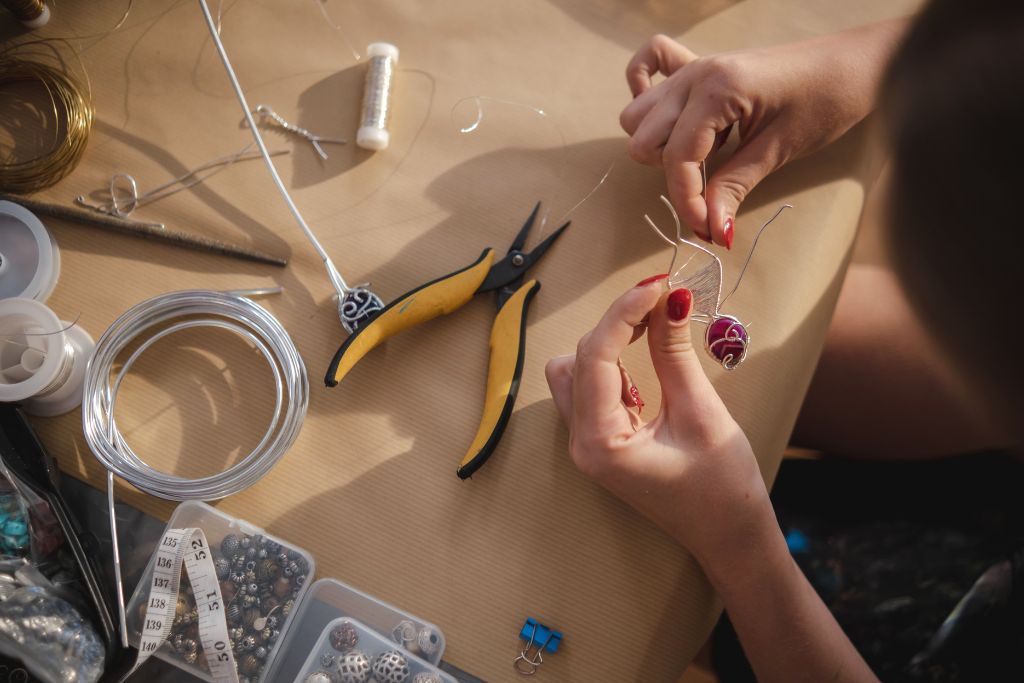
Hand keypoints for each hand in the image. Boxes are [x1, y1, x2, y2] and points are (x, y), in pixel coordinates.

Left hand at [545, 277, 769, 561]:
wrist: (729, 538)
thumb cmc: (723, 487)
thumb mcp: (701, 414)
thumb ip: (674, 353)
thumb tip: (669, 298)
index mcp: (599, 442)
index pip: (595, 356)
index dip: (624, 312)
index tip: (659, 285)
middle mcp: (581, 443)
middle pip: (578, 359)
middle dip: (617, 324)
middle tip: (664, 301)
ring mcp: (587, 443)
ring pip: (574, 370)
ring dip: (608, 343)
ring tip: (654, 330)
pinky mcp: (600, 439)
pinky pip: (590, 386)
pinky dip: (612, 363)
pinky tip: (646, 358)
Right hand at [620, 22, 905, 245]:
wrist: (855, 64)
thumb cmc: (826, 99)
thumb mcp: (780, 150)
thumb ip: (734, 187)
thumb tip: (711, 231)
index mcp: (716, 89)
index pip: (676, 158)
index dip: (687, 202)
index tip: (707, 230)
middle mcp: (694, 75)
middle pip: (643, 139)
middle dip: (672, 177)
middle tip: (710, 194)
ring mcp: (692, 68)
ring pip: (637, 115)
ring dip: (658, 145)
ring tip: (702, 158)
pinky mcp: (698, 68)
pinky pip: (645, 71)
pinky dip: (648, 99)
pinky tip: (674, 123)